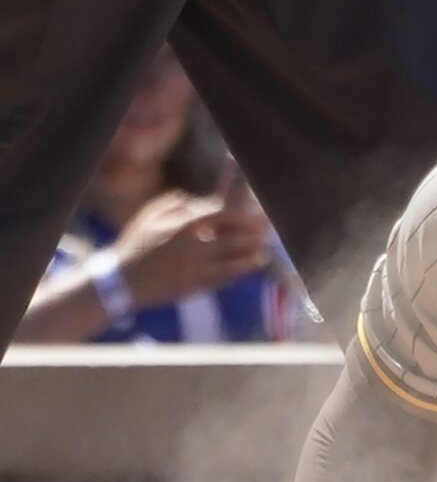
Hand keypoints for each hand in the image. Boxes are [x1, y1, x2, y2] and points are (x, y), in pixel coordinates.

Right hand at [113, 187, 272, 308]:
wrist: (123, 281)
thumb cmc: (136, 244)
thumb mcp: (150, 215)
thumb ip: (176, 202)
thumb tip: (199, 198)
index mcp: (185, 223)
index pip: (224, 212)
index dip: (244, 211)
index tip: (258, 210)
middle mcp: (196, 243)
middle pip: (237, 234)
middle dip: (255, 230)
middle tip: (268, 228)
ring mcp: (199, 265)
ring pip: (237, 255)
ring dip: (254, 249)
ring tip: (263, 247)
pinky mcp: (199, 284)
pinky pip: (228, 275)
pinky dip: (242, 268)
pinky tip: (253, 263)